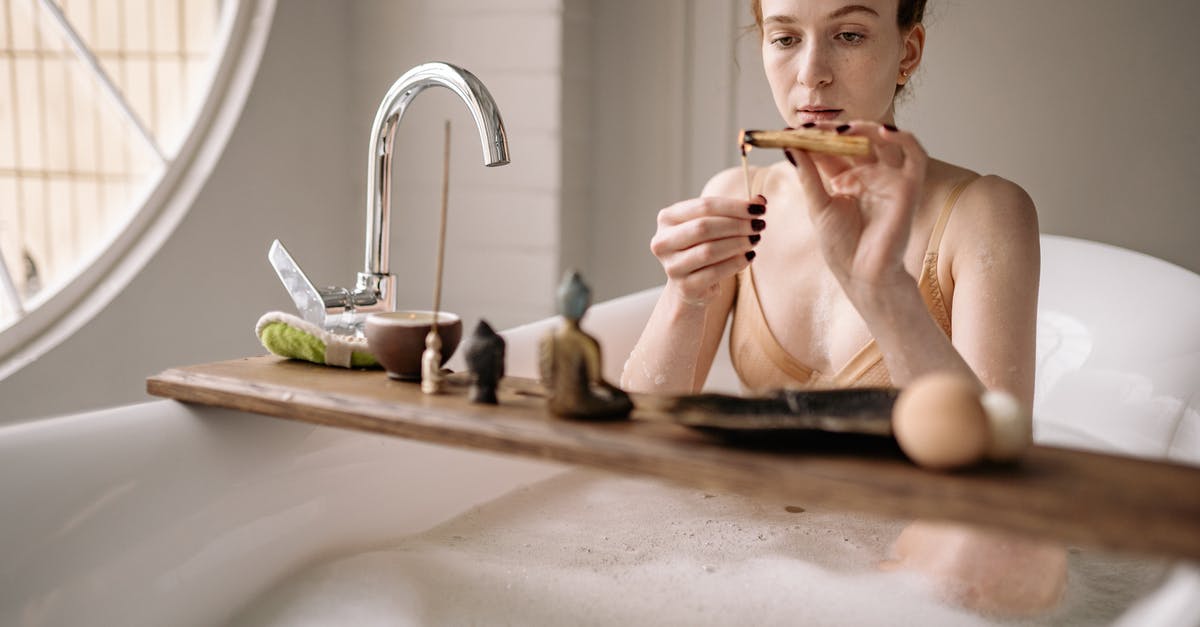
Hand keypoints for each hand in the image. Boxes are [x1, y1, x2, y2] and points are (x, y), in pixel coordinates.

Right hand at [650, 195, 765, 305]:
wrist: (690, 286)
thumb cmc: (703, 247)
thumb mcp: (716, 225)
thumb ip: (735, 211)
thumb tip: (760, 200)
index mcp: (667, 218)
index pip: (704, 206)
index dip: (734, 206)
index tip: (759, 209)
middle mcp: (662, 242)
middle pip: (703, 227)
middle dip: (736, 225)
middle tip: (759, 225)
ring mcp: (672, 266)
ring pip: (709, 251)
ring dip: (738, 243)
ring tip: (755, 239)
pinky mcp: (685, 287)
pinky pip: (715, 273)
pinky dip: (736, 263)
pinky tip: (749, 256)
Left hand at [787, 122, 926, 293]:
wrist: (862, 274)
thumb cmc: (842, 246)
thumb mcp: (817, 206)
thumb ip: (807, 174)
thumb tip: (789, 145)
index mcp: (847, 180)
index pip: (832, 150)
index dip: (815, 138)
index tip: (793, 129)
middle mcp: (869, 176)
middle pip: (854, 141)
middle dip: (833, 131)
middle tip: (812, 127)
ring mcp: (889, 179)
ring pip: (882, 140)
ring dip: (863, 128)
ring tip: (840, 130)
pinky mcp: (909, 186)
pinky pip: (914, 154)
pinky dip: (902, 138)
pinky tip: (881, 132)